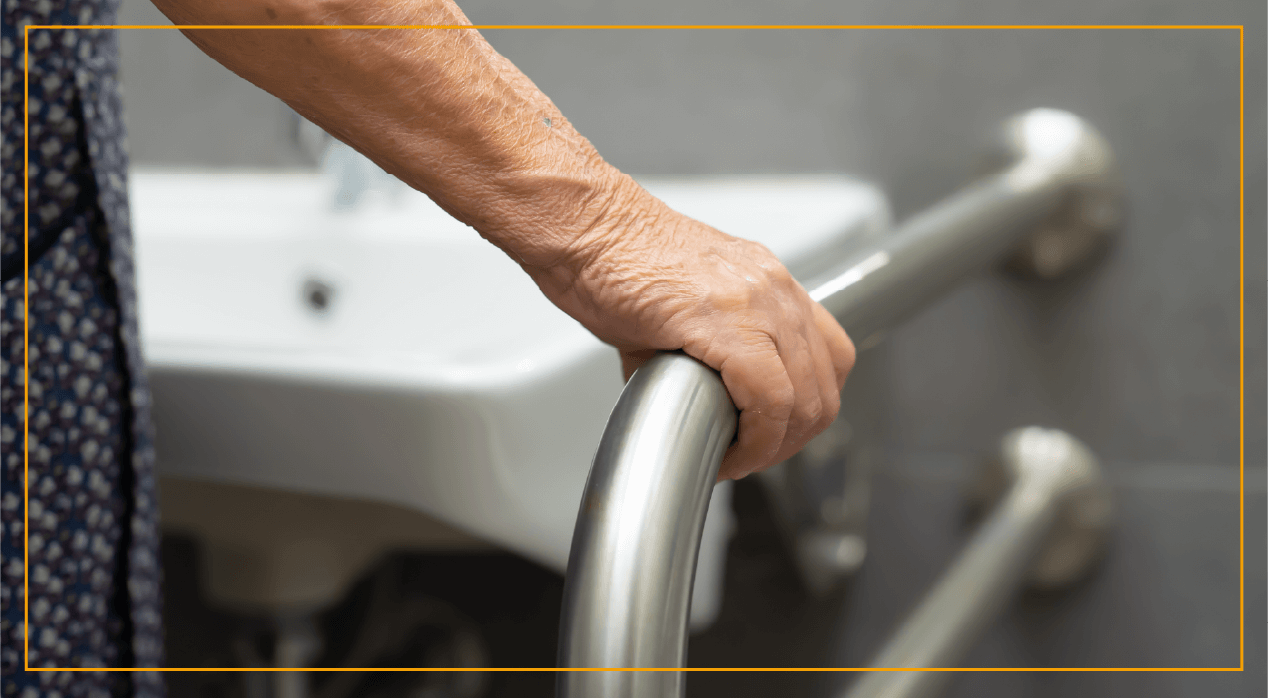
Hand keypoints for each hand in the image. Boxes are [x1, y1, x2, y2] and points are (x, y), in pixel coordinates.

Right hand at [526, 177, 855, 480]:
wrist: (583, 226)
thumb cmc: (613, 258)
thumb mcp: (681, 305)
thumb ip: (704, 349)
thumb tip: (693, 401)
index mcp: (769, 282)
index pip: (829, 356)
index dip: (806, 410)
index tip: (769, 436)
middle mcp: (774, 288)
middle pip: (824, 387)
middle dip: (789, 440)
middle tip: (749, 456)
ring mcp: (757, 300)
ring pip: (804, 400)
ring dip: (773, 447)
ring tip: (735, 457)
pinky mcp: (725, 321)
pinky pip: (769, 399)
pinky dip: (754, 441)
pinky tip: (723, 450)